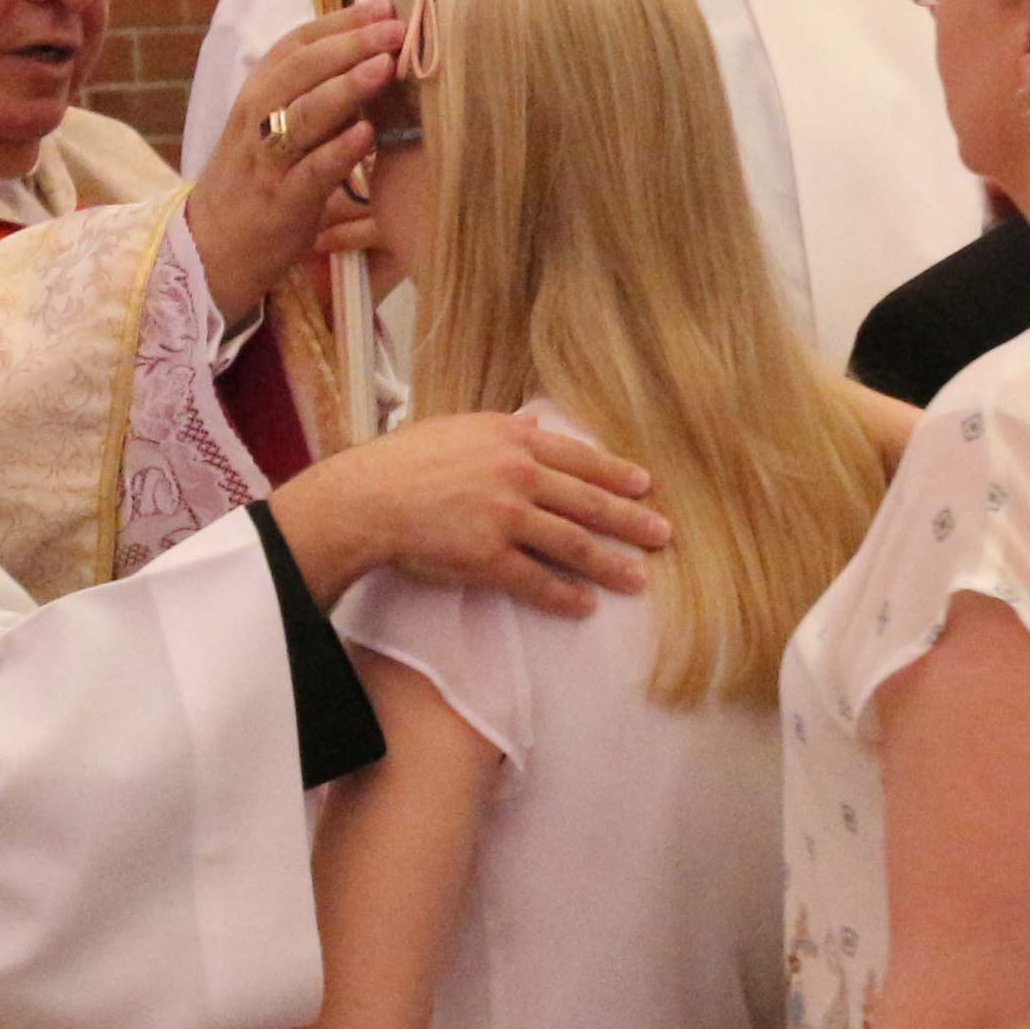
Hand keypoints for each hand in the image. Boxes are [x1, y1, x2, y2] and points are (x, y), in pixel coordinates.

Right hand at [187, 9, 403, 321]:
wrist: (212, 247)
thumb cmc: (256, 179)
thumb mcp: (274, 126)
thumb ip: (314, 93)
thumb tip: (372, 56)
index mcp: (258, 93)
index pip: (297, 44)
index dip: (340, 22)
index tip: (384, 5)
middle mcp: (257, 118)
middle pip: (301, 70)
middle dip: (350, 44)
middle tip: (395, 28)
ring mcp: (267, 161)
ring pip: (303, 115)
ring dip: (346, 88)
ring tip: (385, 67)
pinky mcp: (280, 203)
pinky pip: (310, 172)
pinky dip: (337, 152)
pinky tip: (367, 135)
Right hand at [270, 413, 664, 615]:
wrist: (367, 497)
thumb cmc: (404, 460)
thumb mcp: (459, 428)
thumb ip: (503, 430)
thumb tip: (535, 424)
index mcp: (513, 439)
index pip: (579, 458)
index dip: (617, 474)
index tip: (646, 486)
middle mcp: (518, 475)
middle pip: (588, 502)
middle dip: (630, 520)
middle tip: (661, 536)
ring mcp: (506, 518)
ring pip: (572, 543)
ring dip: (609, 564)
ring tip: (636, 579)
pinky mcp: (488, 558)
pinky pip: (537, 581)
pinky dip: (565, 595)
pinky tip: (585, 604)